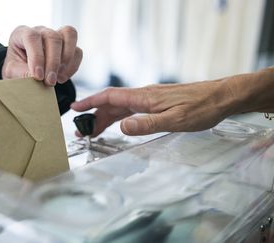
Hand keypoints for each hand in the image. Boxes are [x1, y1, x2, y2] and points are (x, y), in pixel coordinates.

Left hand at [2, 25, 82, 85]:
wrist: (24, 71)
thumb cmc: (16, 69)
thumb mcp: (12, 72)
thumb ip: (21, 73)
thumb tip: (36, 77)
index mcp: (22, 34)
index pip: (32, 37)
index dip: (37, 57)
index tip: (38, 76)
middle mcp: (40, 31)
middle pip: (53, 37)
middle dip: (53, 62)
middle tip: (49, 81)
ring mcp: (56, 35)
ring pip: (69, 35)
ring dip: (66, 59)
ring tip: (58, 78)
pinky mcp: (68, 45)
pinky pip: (77, 51)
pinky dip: (73, 66)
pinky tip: (62, 77)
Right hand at [71, 80, 236, 135]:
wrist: (220, 98)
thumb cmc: (201, 108)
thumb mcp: (174, 120)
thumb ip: (146, 124)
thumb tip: (122, 127)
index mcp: (144, 97)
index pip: (110, 97)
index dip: (90, 102)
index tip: (75, 108)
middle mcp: (144, 96)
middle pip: (111, 104)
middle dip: (93, 115)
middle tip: (81, 130)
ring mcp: (150, 99)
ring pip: (120, 107)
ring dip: (105, 118)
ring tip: (94, 130)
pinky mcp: (156, 103)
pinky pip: (131, 109)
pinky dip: (119, 117)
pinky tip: (118, 124)